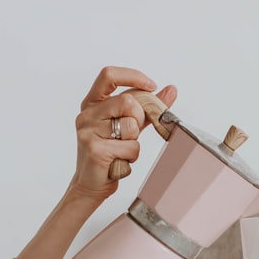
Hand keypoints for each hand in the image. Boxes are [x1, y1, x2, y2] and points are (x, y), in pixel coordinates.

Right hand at [69, 66, 177, 201]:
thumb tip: (171, 89)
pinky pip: (130, 147)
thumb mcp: (129, 124)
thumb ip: (147, 106)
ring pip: (131, 126)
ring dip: (134, 142)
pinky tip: (119, 161)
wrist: (90, 183)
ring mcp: (88, 132)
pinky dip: (131, 157)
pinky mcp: (95, 150)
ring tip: (122, 150)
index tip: (151, 87)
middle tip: (131, 134)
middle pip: (127, 102)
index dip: (133, 77)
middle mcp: (87, 114)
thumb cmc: (109, 151)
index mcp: (92, 103)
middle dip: (139, 118)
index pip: (109, 75)